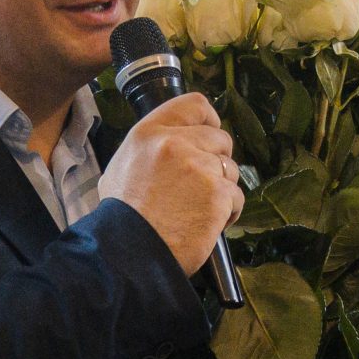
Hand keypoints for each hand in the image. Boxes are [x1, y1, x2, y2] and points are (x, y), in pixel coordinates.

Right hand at [97, 92, 243, 275]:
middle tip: (202, 186)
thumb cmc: (123, 217)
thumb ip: (151, 149)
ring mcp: (199, 168)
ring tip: (198, 210)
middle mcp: (175, 144)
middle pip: (220, 139)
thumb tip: (175, 145)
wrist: (129, 253)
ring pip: (231, 170)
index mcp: (150, 133)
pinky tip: (207, 224)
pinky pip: (237, 197)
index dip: (209, 120)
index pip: (195, 105)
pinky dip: (228, 213)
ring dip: (222, 190)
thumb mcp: (122, 167)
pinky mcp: (217, 194)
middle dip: (218, 162)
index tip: (211, 135)